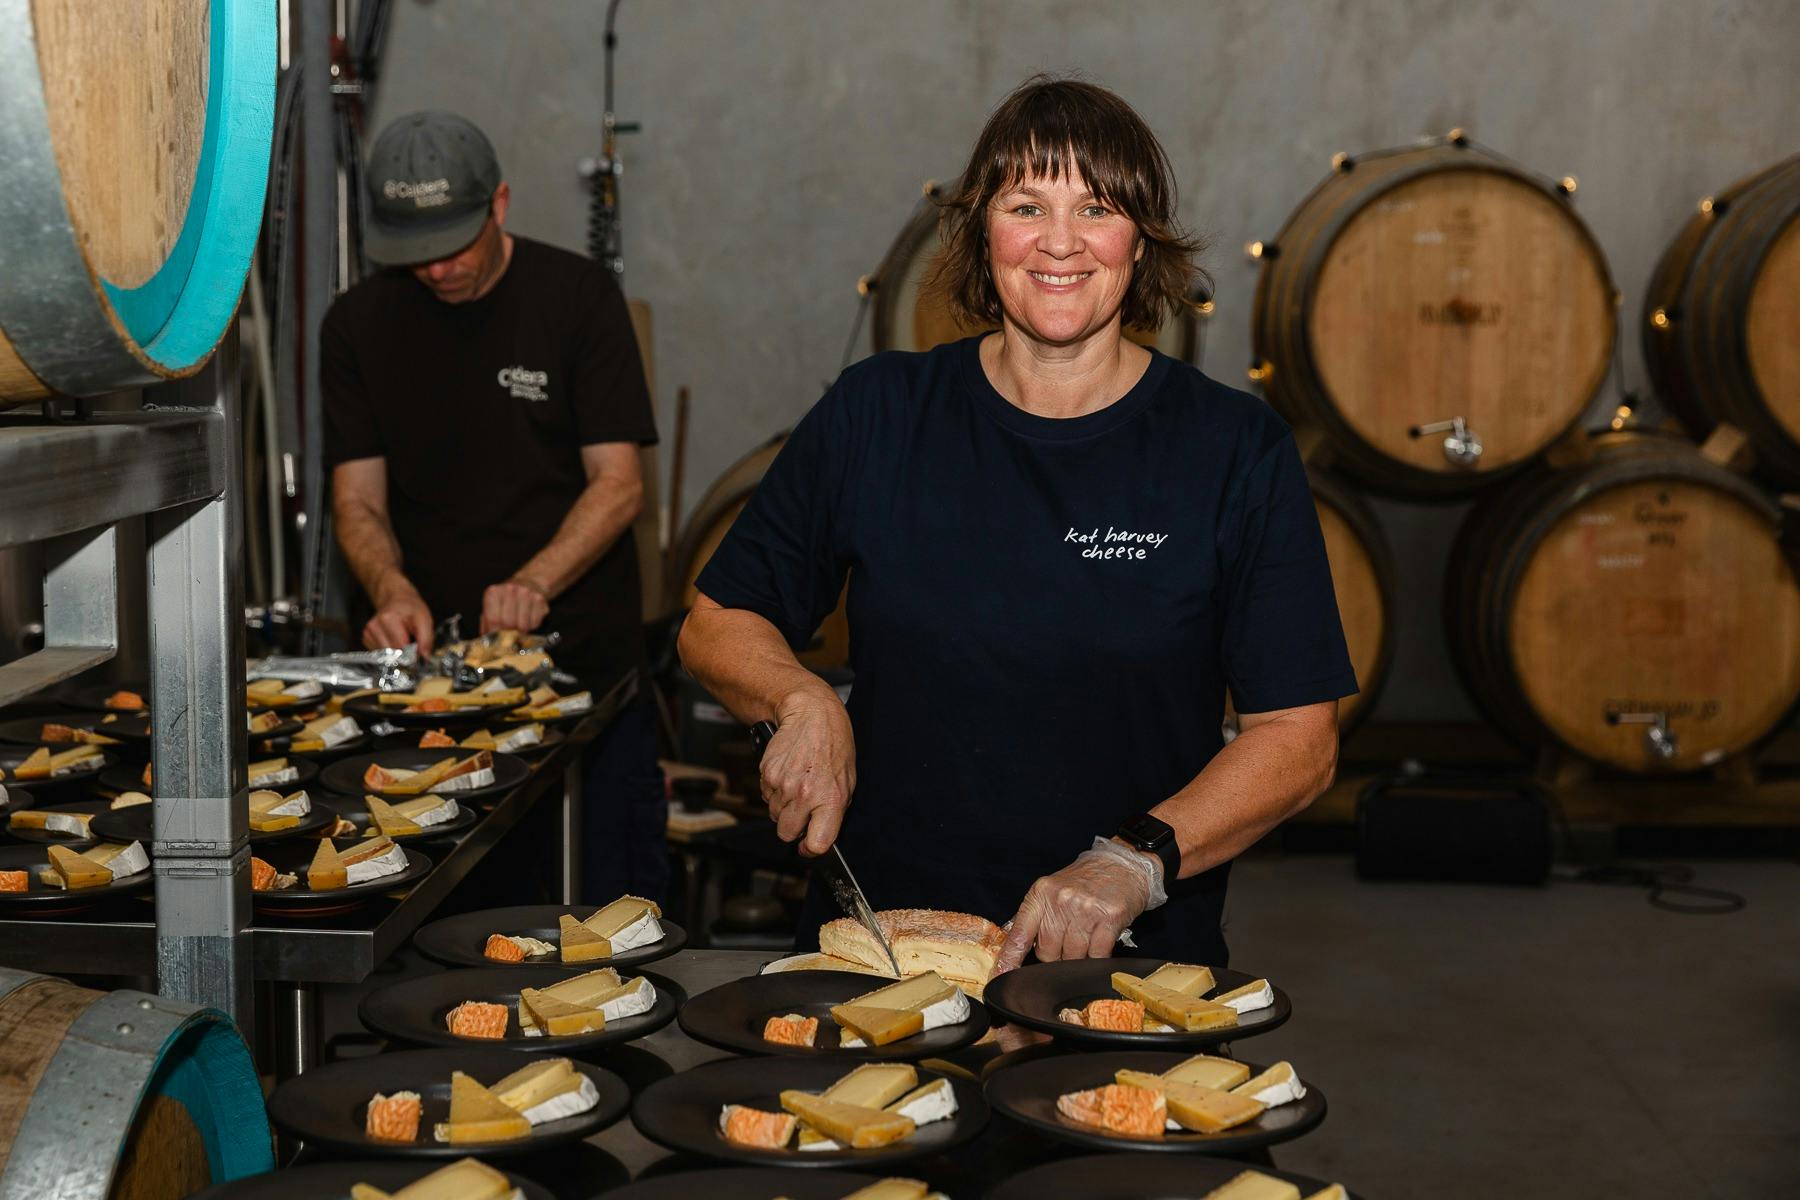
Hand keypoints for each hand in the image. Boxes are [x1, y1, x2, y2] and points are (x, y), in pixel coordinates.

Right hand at [364, 580, 434, 655]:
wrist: (396, 599)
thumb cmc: (410, 608)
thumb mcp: (424, 619)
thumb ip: (426, 638)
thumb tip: (424, 657)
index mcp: (387, 619)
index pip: (400, 647)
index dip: (412, 652)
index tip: (418, 650)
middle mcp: (374, 626)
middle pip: (392, 653)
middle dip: (404, 653)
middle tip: (411, 643)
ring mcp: (367, 632)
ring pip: (385, 656)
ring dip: (396, 653)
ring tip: (402, 639)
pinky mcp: (366, 638)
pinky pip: (380, 654)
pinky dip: (389, 651)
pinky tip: (393, 639)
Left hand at [481, 577, 549, 635]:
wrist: (529, 582)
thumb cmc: (508, 598)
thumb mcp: (492, 606)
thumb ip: (487, 623)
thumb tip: (487, 641)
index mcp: (494, 592)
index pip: (493, 619)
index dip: (495, 633)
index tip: (498, 638)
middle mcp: (510, 589)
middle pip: (508, 623)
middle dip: (509, 633)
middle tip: (510, 634)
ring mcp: (526, 593)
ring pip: (523, 625)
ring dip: (521, 631)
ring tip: (519, 625)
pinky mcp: (539, 599)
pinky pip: (535, 623)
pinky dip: (532, 626)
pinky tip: (529, 619)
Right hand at [759, 693, 855, 856]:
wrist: (810, 714)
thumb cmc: (834, 745)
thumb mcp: (848, 781)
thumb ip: (835, 811)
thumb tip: (822, 835)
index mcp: (831, 799)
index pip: (817, 843)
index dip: (811, 849)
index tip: (810, 845)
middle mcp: (805, 795)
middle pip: (787, 833)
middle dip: (793, 826)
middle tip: (803, 809)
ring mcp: (783, 785)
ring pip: (774, 815)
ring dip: (783, 806)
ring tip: (798, 783)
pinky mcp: (767, 774)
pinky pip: (766, 796)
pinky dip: (774, 790)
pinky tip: (788, 773)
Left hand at [994, 843, 1156, 972]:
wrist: (1123, 865)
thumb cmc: (1087, 881)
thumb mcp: (1053, 890)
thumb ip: (1036, 917)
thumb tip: (1016, 947)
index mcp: (1041, 894)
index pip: (1019, 934)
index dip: (1008, 959)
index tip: (999, 977)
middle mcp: (1060, 901)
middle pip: (1046, 953)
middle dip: (1055, 956)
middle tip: (1069, 940)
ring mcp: (1084, 910)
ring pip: (1072, 958)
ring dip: (1079, 957)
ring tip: (1087, 937)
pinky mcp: (1108, 918)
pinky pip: (1096, 956)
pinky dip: (1097, 957)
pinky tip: (1100, 943)